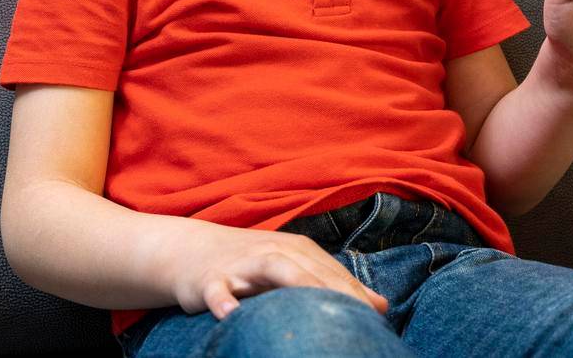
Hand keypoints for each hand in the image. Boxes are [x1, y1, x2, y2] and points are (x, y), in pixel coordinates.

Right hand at [164, 219, 389, 320]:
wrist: (191, 250)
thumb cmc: (251, 265)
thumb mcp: (294, 269)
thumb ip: (334, 285)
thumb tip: (380, 305)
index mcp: (296, 250)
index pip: (332, 273)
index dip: (354, 296)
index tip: (377, 321)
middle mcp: (272, 251)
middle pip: (308, 269)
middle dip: (334, 291)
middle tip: (357, 318)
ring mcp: (241, 264)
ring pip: (273, 268)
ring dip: (294, 284)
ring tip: (313, 310)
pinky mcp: (210, 279)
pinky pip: (218, 290)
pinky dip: (224, 300)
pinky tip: (230, 314)